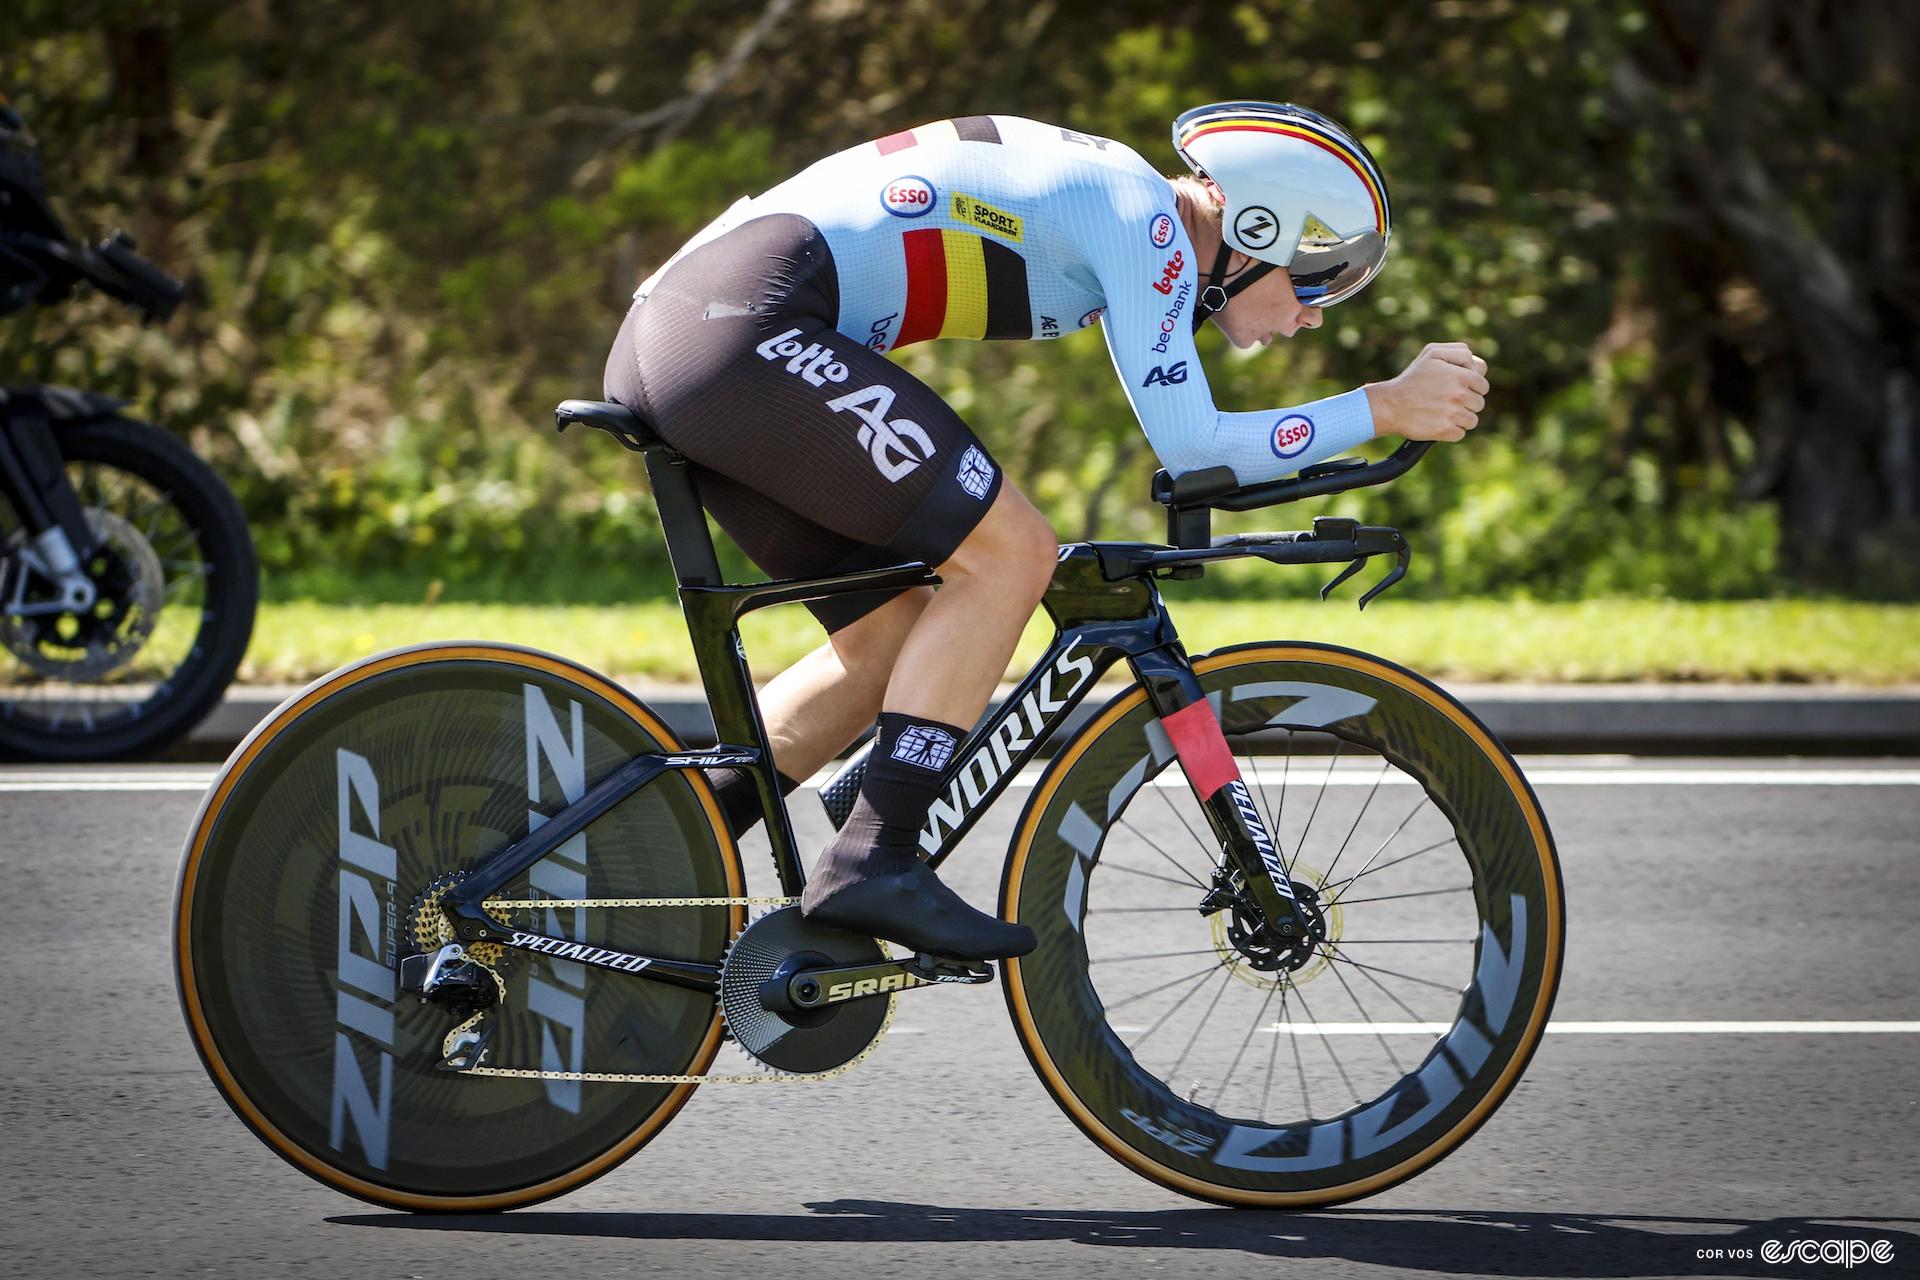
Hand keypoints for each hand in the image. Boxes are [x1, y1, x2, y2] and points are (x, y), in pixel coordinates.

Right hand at [1365, 342, 1489, 441]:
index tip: (1457, 389)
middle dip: (1466, 403)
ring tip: (1442, 413)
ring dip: (1460, 418)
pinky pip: (1460, 434)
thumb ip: (1459, 352)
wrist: (1389, 405)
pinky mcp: (1446, 431)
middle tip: (1446, 401)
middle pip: (1479, 404)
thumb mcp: (1432, 354)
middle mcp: (1460, 395)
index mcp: (1461, 376)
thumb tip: (1478, 366)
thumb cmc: (1411, 379)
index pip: (1483, 386)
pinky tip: (1438, 423)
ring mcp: (1454, 414)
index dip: (1471, 388)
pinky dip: (1451, 431)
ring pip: (1472, 420)